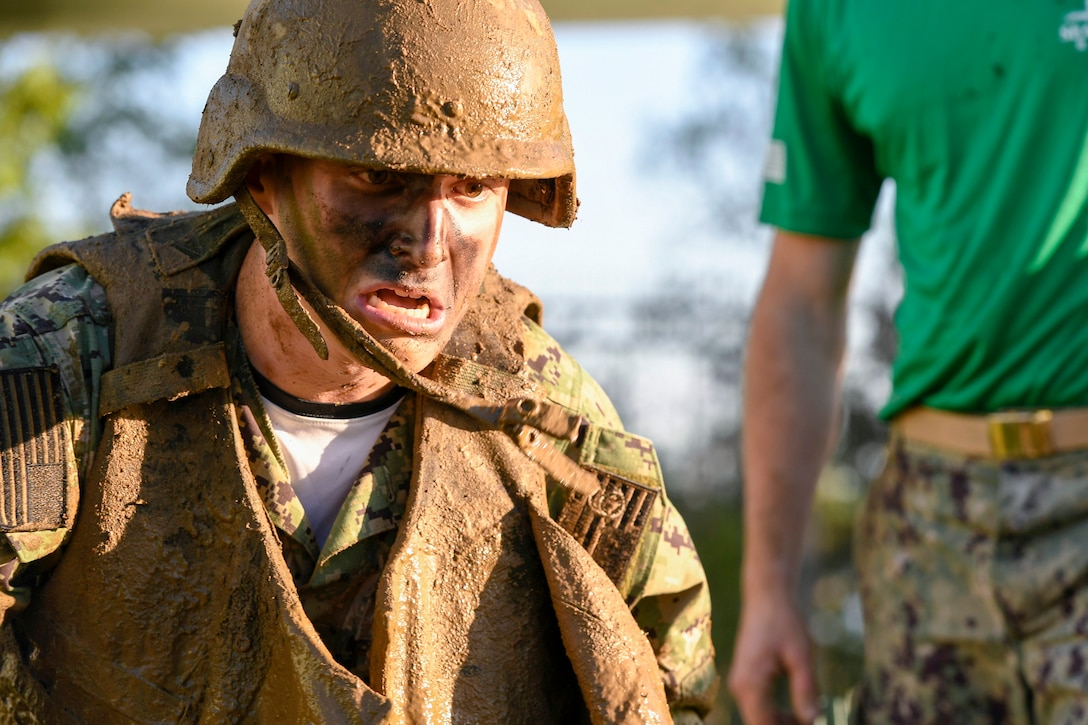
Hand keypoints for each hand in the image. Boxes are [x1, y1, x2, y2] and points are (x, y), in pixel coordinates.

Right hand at [728, 596, 818, 724]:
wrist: (767, 596)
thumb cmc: (785, 622)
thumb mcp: (801, 656)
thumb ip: (805, 690)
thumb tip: (812, 721)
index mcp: (750, 685)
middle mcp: (739, 688)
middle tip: (812, 722)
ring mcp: (741, 684)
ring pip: (759, 719)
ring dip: (781, 724)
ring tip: (809, 720)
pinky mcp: (746, 680)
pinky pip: (759, 708)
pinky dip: (776, 715)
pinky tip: (798, 711)